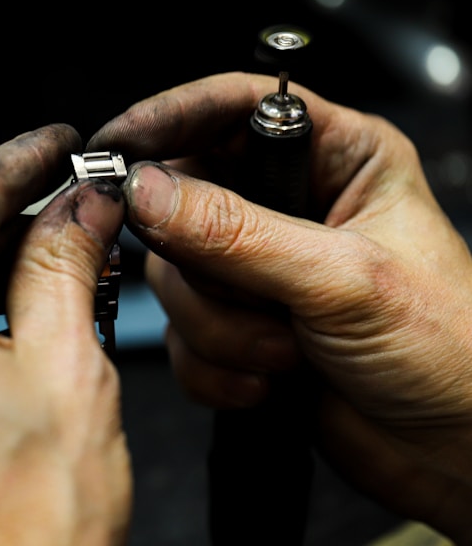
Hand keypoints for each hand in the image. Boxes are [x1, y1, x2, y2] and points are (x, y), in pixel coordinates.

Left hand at [0, 125, 131, 544]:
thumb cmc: (30, 523)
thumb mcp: (69, 365)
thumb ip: (68, 263)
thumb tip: (84, 204)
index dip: (26, 156)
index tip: (60, 142)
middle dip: (20, 204)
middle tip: (79, 196)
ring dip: (2, 250)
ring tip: (67, 246)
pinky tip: (25, 293)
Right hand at [89, 72, 471, 541]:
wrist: (456, 450)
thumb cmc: (451, 349)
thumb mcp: (341, 278)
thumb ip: (237, 233)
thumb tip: (149, 190)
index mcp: (335, 159)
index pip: (234, 106)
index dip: (170, 116)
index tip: (118, 143)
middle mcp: (289, 207)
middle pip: (187, 197)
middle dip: (203, 260)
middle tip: (241, 289)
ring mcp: (260, 268)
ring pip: (178, 274)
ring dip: (220, 324)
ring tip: (284, 347)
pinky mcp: (242, 324)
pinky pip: (185, 333)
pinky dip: (216, 364)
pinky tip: (272, 379)